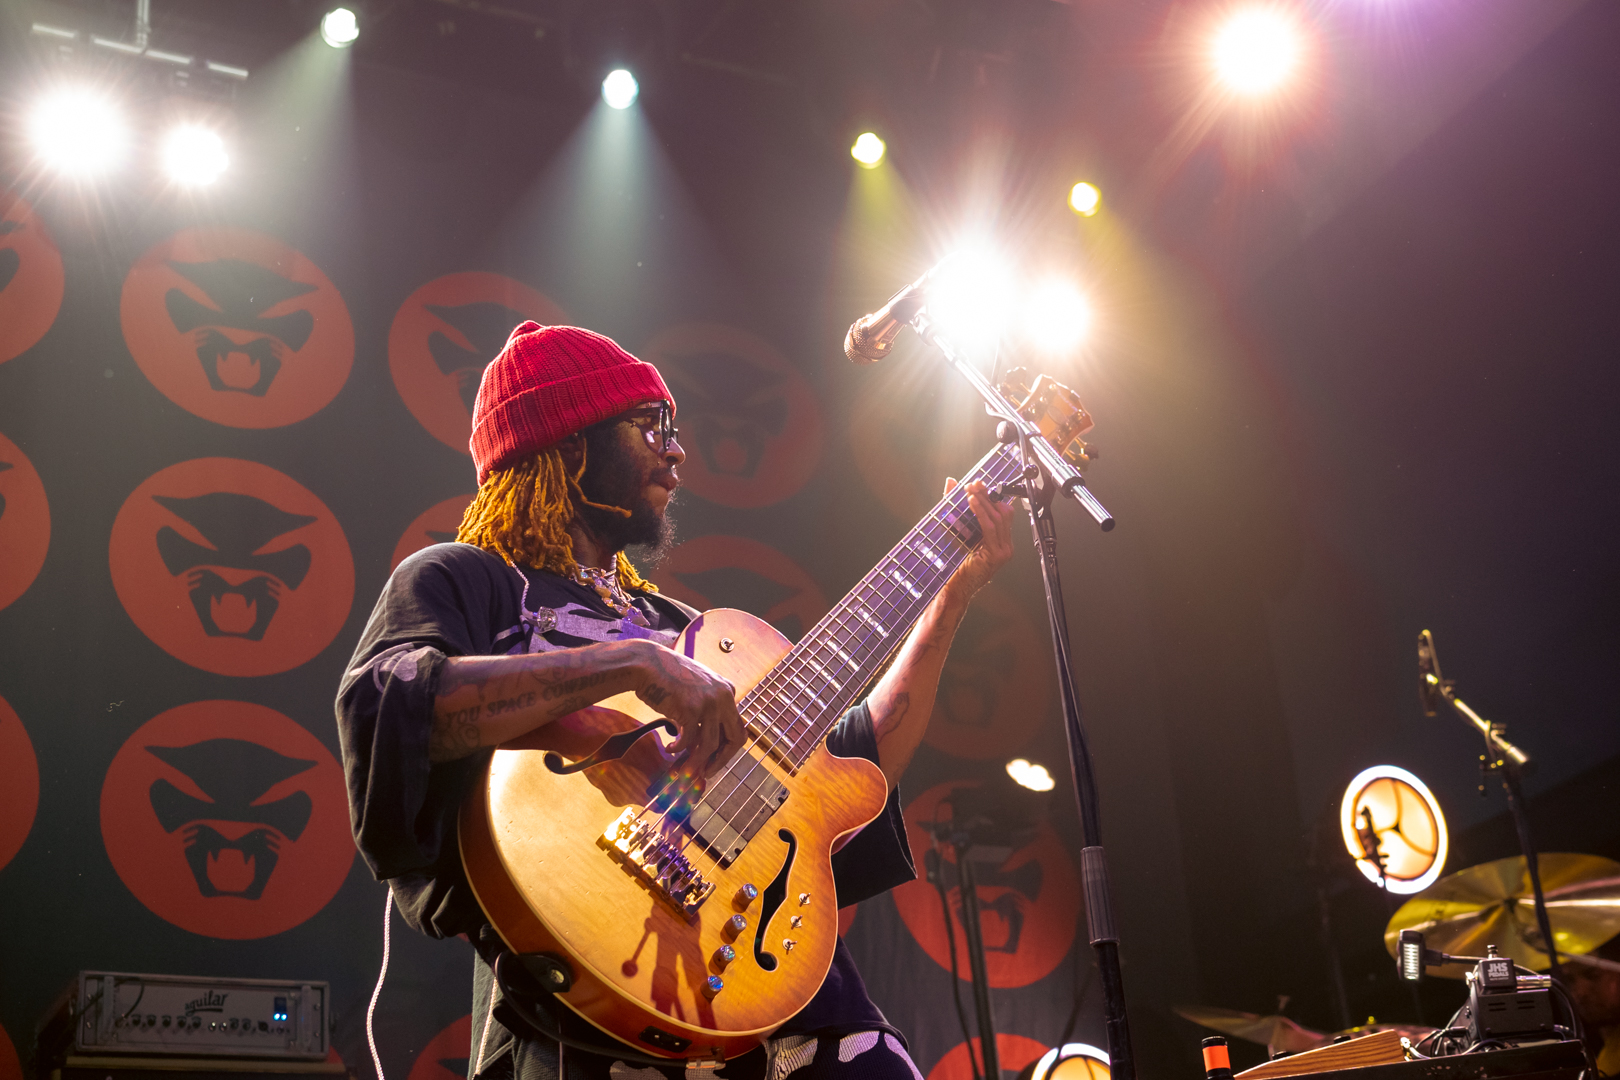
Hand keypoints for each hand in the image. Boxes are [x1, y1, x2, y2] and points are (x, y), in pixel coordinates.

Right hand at [632, 643, 745, 776]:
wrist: (648, 664)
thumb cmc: (667, 677)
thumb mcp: (697, 689)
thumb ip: (706, 711)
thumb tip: (704, 745)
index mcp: (727, 690)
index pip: (737, 728)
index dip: (727, 749)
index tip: (714, 761)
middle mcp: (724, 696)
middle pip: (734, 739)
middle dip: (721, 761)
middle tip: (706, 773)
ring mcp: (709, 702)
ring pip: (710, 745)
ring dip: (696, 762)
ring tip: (683, 770)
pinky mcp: (692, 709)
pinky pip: (689, 740)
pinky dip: (678, 749)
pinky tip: (670, 748)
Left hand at [942, 477, 1015, 599]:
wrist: (953, 587)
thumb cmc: (955, 563)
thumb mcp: (956, 530)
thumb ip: (955, 507)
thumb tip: (951, 483)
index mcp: (1000, 541)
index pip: (1002, 513)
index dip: (991, 496)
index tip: (979, 484)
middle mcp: (1005, 546)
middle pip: (1002, 512)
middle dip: (987, 495)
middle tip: (974, 484)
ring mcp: (1003, 551)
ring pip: (998, 518)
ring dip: (984, 502)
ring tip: (971, 491)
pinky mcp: (996, 554)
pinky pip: (990, 528)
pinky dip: (981, 513)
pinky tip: (972, 503)